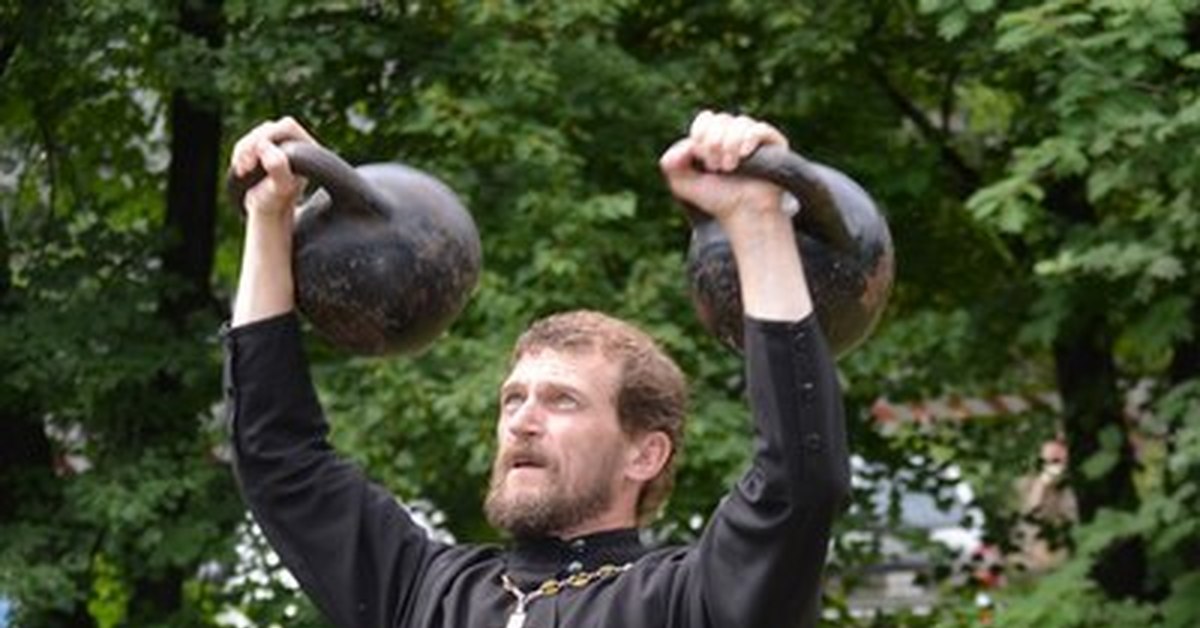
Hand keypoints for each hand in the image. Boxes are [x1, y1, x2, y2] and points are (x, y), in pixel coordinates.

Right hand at [229, 116, 317, 218]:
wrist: (269, 209)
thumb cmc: (278, 201)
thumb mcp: (280, 188)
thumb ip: (277, 167)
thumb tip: (264, 144)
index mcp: (308, 147)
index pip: (287, 126)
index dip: (268, 137)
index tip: (255, 160)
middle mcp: (297, 142)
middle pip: (269, 128)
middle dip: (252, 144)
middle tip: (245, 167)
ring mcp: (281, 144)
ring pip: (256, 133)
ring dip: (244, 150)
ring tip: (242, 171)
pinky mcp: (267, 148)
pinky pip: (247, 141)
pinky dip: (239, 153)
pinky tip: (240, 169)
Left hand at [662, 111, 811, 321]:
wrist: (743, 214)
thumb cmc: (716, 199)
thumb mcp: (682, 184)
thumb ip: (671, 163)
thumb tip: (685, 144)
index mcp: (714, 138)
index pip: (706, 119)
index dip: (700, 133)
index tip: (700, 156)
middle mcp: (735, 134)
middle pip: (721, 119)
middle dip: (713, 142)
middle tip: (715, 167)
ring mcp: (755, 138)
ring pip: (740, 122)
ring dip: (729, 144)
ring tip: (730, 168)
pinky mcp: (774, 144)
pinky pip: (760, 129)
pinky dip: (748, 139)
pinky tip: (743, 155)